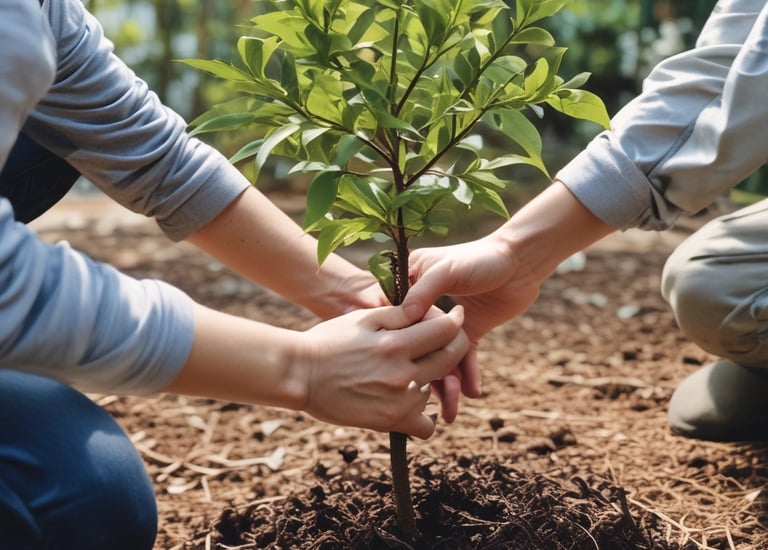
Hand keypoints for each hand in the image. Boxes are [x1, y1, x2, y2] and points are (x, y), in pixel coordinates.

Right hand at [298, 305, 468, 438]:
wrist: (299, 375)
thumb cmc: (328, 341)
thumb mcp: (362, 319)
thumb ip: (397, 314)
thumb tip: (427, 307)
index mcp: (395, 344)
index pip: (444, 330)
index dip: (455, 321)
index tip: (457, 316)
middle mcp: (402, 374)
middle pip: (450, 358)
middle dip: (456, 345)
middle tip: (449, 340)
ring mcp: (398, 401)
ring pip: (435, 388)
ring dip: (430, 378)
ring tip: (410, 372)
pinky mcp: (390, 422)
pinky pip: (425, 424)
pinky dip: (422, 415)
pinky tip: (410, 403)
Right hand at [403, 236, 541, 399]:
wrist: (520, 262)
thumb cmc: (480, 258)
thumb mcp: (447, 269)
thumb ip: (425, 289)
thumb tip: (406, 315)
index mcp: (412, 285)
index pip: (396, 321)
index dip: (393, 345)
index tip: (388, 371)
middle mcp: (426, 305)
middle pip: (418, 346)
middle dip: (422, 374)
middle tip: (422, 404)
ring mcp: (449, 322)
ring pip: (441, 357)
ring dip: (447, 383)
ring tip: (450, 409)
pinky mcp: (469, 332)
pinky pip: (464, 359)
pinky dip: (468, 375)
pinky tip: (471, 393)